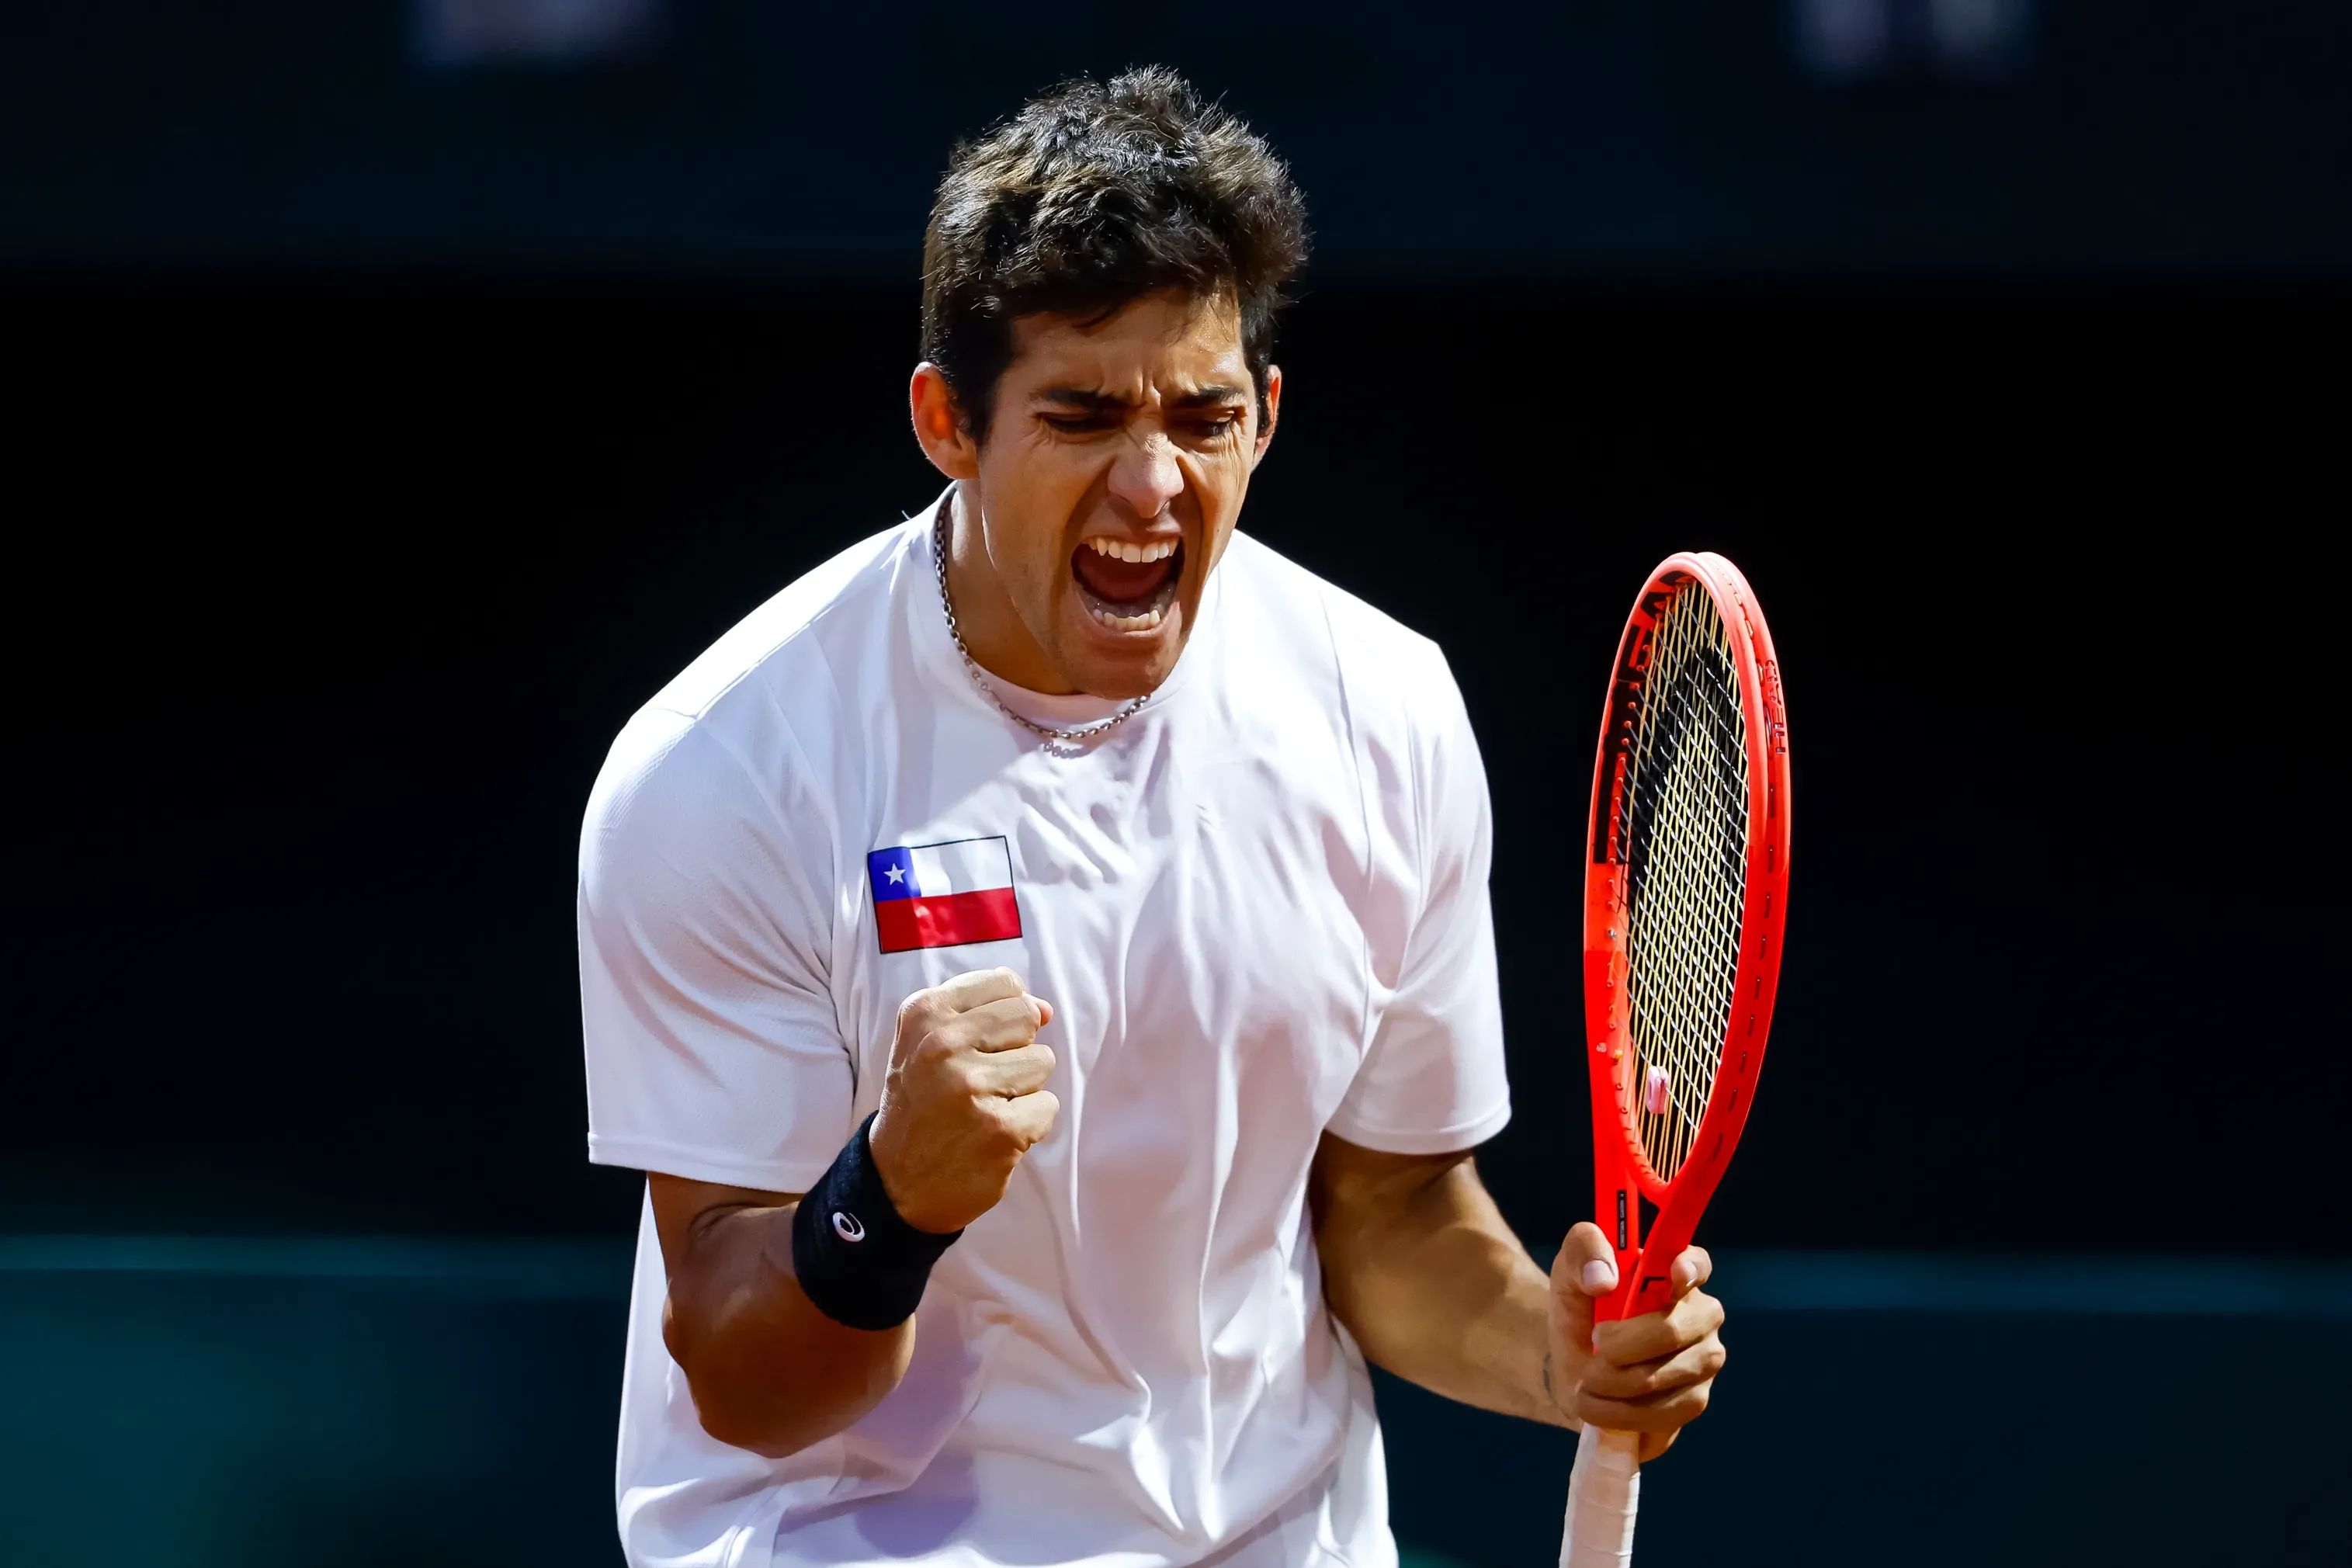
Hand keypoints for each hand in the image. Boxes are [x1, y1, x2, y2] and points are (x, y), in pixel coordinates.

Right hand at [868, 968, 1059, 1233]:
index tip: (976, 1045)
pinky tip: (993, 1135)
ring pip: (1042, 1062)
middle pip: (1027, 1018)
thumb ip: (984, 1011)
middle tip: (979, 1081)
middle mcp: (943, 1045)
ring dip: (1022, 1089)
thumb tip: (1046, 1009)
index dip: (1003, 1017)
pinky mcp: (1001, 1129)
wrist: (896, 1184)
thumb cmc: (922, 1102)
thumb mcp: (929, 1042)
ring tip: (983, 1108)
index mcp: (925, 1013)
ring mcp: (972, 1087)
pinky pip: (1047, 1105)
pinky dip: (1029, 1124)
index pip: (1005, 984)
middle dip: (1015, 1049)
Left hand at [1546, 1222, 1725, 1460]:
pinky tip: (1598, 1407)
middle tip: (1594, 1348)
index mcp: (1675, 1274)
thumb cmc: (1582, 1311)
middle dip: (1620, 1346)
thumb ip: (1583, 1251)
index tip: (1674, 1275)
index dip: (1690, 1268)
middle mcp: (1701, 1317)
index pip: (1697, 1264)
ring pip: (1664, 1379)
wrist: (1573, 1367)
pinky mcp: (1693, 1402)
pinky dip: (1619, 1414)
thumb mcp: (1568, 1271)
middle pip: (1672, 1330)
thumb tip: (1603, 1280)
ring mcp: (1703, 1362)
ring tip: (1587, 1382)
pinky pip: (1662, 1415)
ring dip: (1612, 1384)